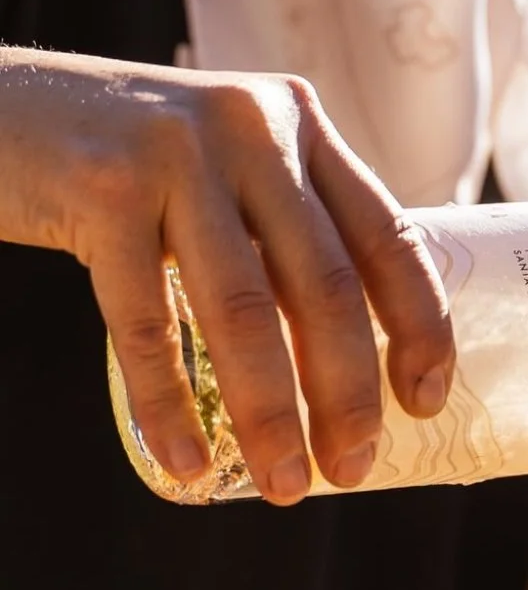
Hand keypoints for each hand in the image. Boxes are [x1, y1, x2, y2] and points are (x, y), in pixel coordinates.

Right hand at [0, 50, 453, 502]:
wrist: (0, 107)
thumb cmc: (131, 160)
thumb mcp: (229, 163)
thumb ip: (289, 223)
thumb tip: (351, 357)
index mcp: (301, 125)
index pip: (390, 236)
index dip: (419, 327)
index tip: (423, 402)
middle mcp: (254, 129)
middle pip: (324, 284)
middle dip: (346, 393)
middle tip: (350, 470)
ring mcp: (177, 153)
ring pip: (244, 310)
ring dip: (270, 413)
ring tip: (283, 482)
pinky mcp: (102, 189)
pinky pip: (148, 321)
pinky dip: (169, 402)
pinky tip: (187, 459)